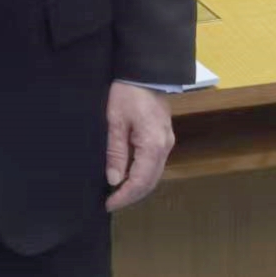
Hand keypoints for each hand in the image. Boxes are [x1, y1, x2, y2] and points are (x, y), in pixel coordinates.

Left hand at [105, 83, 174, 211]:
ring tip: (117, 192)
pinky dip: (142, 174)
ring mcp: (166, 142)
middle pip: (150, 182)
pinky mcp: (163, 137)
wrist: (145, 72)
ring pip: (154, 174)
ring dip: (137, 186)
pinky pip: (154, 163)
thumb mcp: (115, 121)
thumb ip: (116, 152)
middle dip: (131, 195)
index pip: (140, 182)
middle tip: (111, 202)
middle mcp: (164, 148)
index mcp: (153, 146)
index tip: (109, 204)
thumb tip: (114, 180)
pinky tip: (128, 174)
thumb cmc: (127, 92)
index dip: (124, 196)